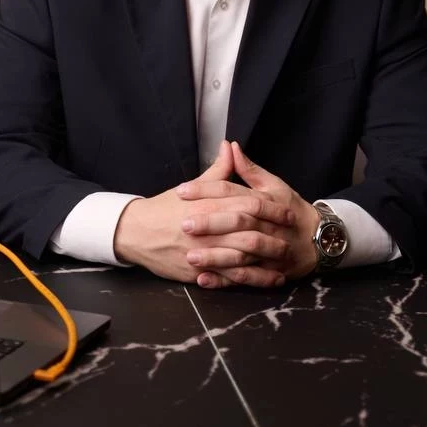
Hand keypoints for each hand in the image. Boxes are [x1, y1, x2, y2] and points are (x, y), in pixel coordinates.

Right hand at [112, 144, 295, 286]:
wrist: (136, 232)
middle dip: (272, 238)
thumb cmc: (165, 208)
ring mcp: (202, 253)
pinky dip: (250, 280)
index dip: (270, 209)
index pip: (246, 206)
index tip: (287, 212)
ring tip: (283, 262)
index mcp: (208, 205)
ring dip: (265, 262)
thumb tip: (231, 146)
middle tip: (290, 240)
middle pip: (248, 234)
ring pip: (241, 259)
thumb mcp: (192, 187)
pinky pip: (228, 278)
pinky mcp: (197, 272)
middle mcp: (207, 230)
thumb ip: (217, 171)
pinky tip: (266, 280)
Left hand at [177, 141, 319, 287]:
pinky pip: (245, 278)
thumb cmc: (291, 209)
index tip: (181, 191)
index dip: (206, 190)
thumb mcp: (273, 185)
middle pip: (237, 222)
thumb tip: (229, 146)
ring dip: (215, 256)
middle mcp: (266, 225)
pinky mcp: (268, 272)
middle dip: (210, 223)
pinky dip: (224, 281)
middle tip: (183, 223)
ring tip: (188, 257)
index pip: (232, 191)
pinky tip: (203, 279)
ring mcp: (268, 250)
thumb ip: (248, 169)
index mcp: (264, 201)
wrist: (319, 239)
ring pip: (241, 254)